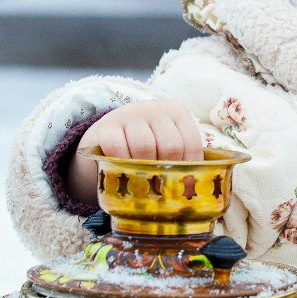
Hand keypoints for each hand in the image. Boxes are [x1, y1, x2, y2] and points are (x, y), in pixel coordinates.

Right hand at [66, 100, 202, 203]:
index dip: (188, 167)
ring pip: (144, 146)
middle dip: (166, 170)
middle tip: (159, 185)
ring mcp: (129, 114)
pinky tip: (122, 169)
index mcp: (177, 112)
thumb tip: (191, 188)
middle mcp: (155, 109)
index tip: (180, 182)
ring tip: (142, 179)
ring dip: (143, 168)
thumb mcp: (166, 147)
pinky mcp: (106, 126)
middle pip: (171, 146)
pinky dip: (121, 162)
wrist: (107, 138)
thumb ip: (181, 160)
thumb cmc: (146, 148)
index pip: (191, 143)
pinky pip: (117, 147)